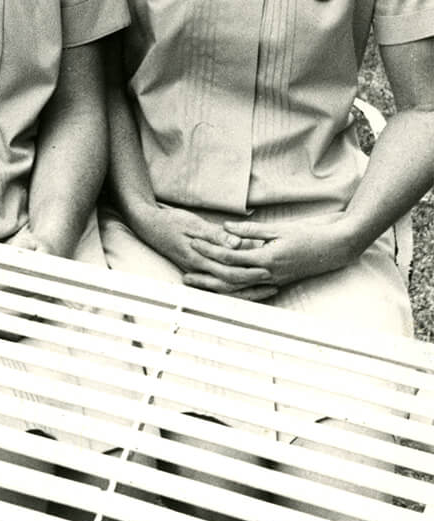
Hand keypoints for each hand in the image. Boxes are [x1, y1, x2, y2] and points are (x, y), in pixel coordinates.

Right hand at [133, 202, 277, 299]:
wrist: (148, 226)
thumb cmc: (170, 221)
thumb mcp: (193, 223)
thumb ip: (214, 235)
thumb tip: (237, 243)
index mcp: (198, 258)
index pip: (228, 272)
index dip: (249, 272)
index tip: (268, 269)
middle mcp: (198, 269)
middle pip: (230, 284)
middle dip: (252, 284)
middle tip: (273, 281)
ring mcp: (196, 271)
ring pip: (224, 288)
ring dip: (245, 289)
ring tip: (264, 287)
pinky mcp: (195, 269)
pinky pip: (216, 283)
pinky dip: (232, 286)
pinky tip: (244, 284)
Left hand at [190, 213, 356, 293]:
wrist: (335, 250)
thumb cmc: (308, 235)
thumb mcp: (279, 228)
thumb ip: (251, 229)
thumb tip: (226, 227)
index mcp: (266, 259)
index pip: (230, 256)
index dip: (210, 250)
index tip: (193, 243)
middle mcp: (268, 274)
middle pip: (229, 278)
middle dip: (206, 275)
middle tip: (185, 273)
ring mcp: (273, 281)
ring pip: (239, 289)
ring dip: (217, 287)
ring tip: (198, 285)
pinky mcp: (278, 283)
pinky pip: (252, 292)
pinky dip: (236, 294)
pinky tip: (224, 293)